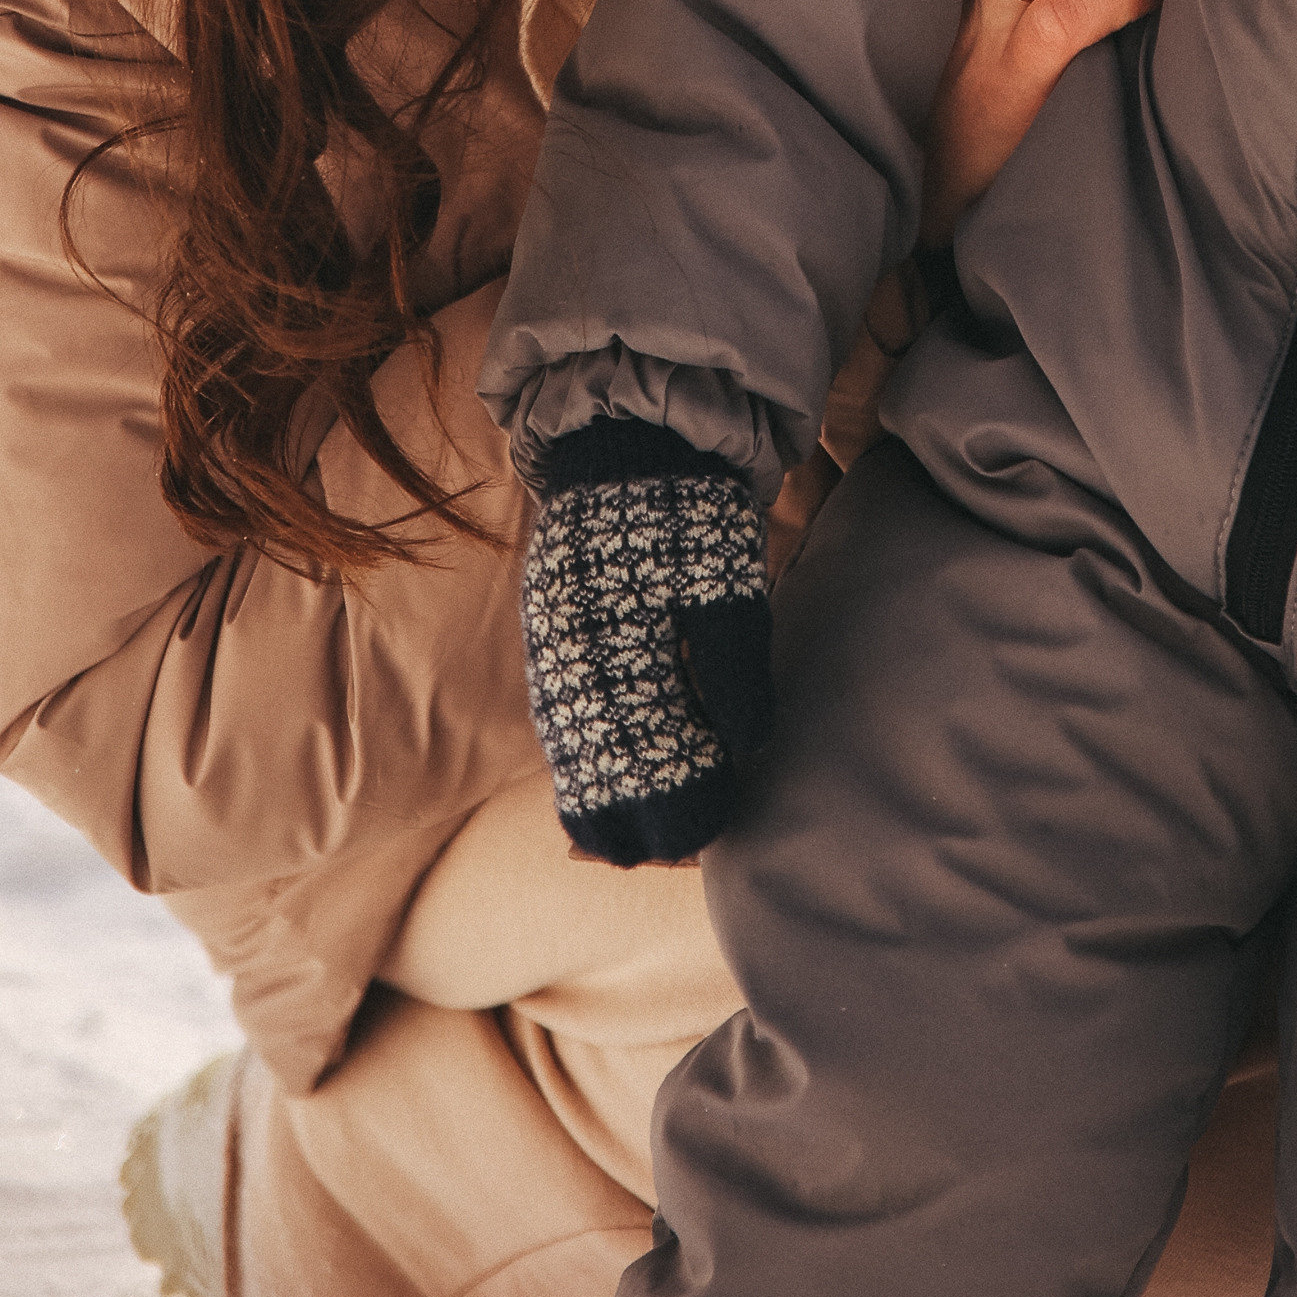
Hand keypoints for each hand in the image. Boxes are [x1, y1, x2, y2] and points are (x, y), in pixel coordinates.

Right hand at [519, 423, 772, 865]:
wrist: (626, 447)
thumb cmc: (688, 512)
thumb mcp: (726, 577)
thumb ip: (735, 662)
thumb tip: (747, 746)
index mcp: (617, 648)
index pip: (646, 760)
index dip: (681, 803)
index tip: (715, 825)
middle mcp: (571, 665)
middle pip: (602, 775)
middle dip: (643, 819)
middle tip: (684, 849)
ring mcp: (553, 660)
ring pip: (574, 760)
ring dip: (611, 800)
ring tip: (645, 841)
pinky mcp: (549, 652)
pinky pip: (562, 732)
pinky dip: (587, 768)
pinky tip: (603, 797)